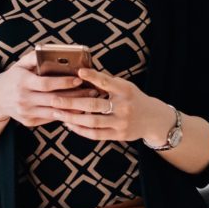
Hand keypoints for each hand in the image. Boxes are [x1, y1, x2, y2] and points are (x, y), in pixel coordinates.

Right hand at [0, 53, 110, 127]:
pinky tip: (78, 110)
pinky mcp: (29, 122)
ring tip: (89, 102)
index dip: (64, 82)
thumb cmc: (13, 77)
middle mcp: (24, 99)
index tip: (79, 79)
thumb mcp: (20, 65)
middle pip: (54, 99)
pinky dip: (65, 115)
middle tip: (92, 91)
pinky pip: (50, 119)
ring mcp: (26, 112)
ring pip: (55, 112)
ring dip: (74, 108)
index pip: (47, 84)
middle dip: (76, 96)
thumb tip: (52, 51)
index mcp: (22, 82)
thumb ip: (35, 57)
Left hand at [55, 66, 175, 146]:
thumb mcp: (125, 87)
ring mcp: (122, 123)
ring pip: (92, 122)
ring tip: (57, 113)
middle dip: (71, 102)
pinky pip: (96, 134)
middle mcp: (124, 107)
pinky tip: (69, 124)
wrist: (154, 119)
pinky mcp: (119, 135)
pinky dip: (81, 130)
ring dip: (72, 118)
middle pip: (94, 105)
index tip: (78, 72)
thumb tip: (81, 73)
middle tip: (54, 99)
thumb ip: (107, 82)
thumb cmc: (133, 98)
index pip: (107, 82)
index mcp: (126, 90)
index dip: (93, 77)